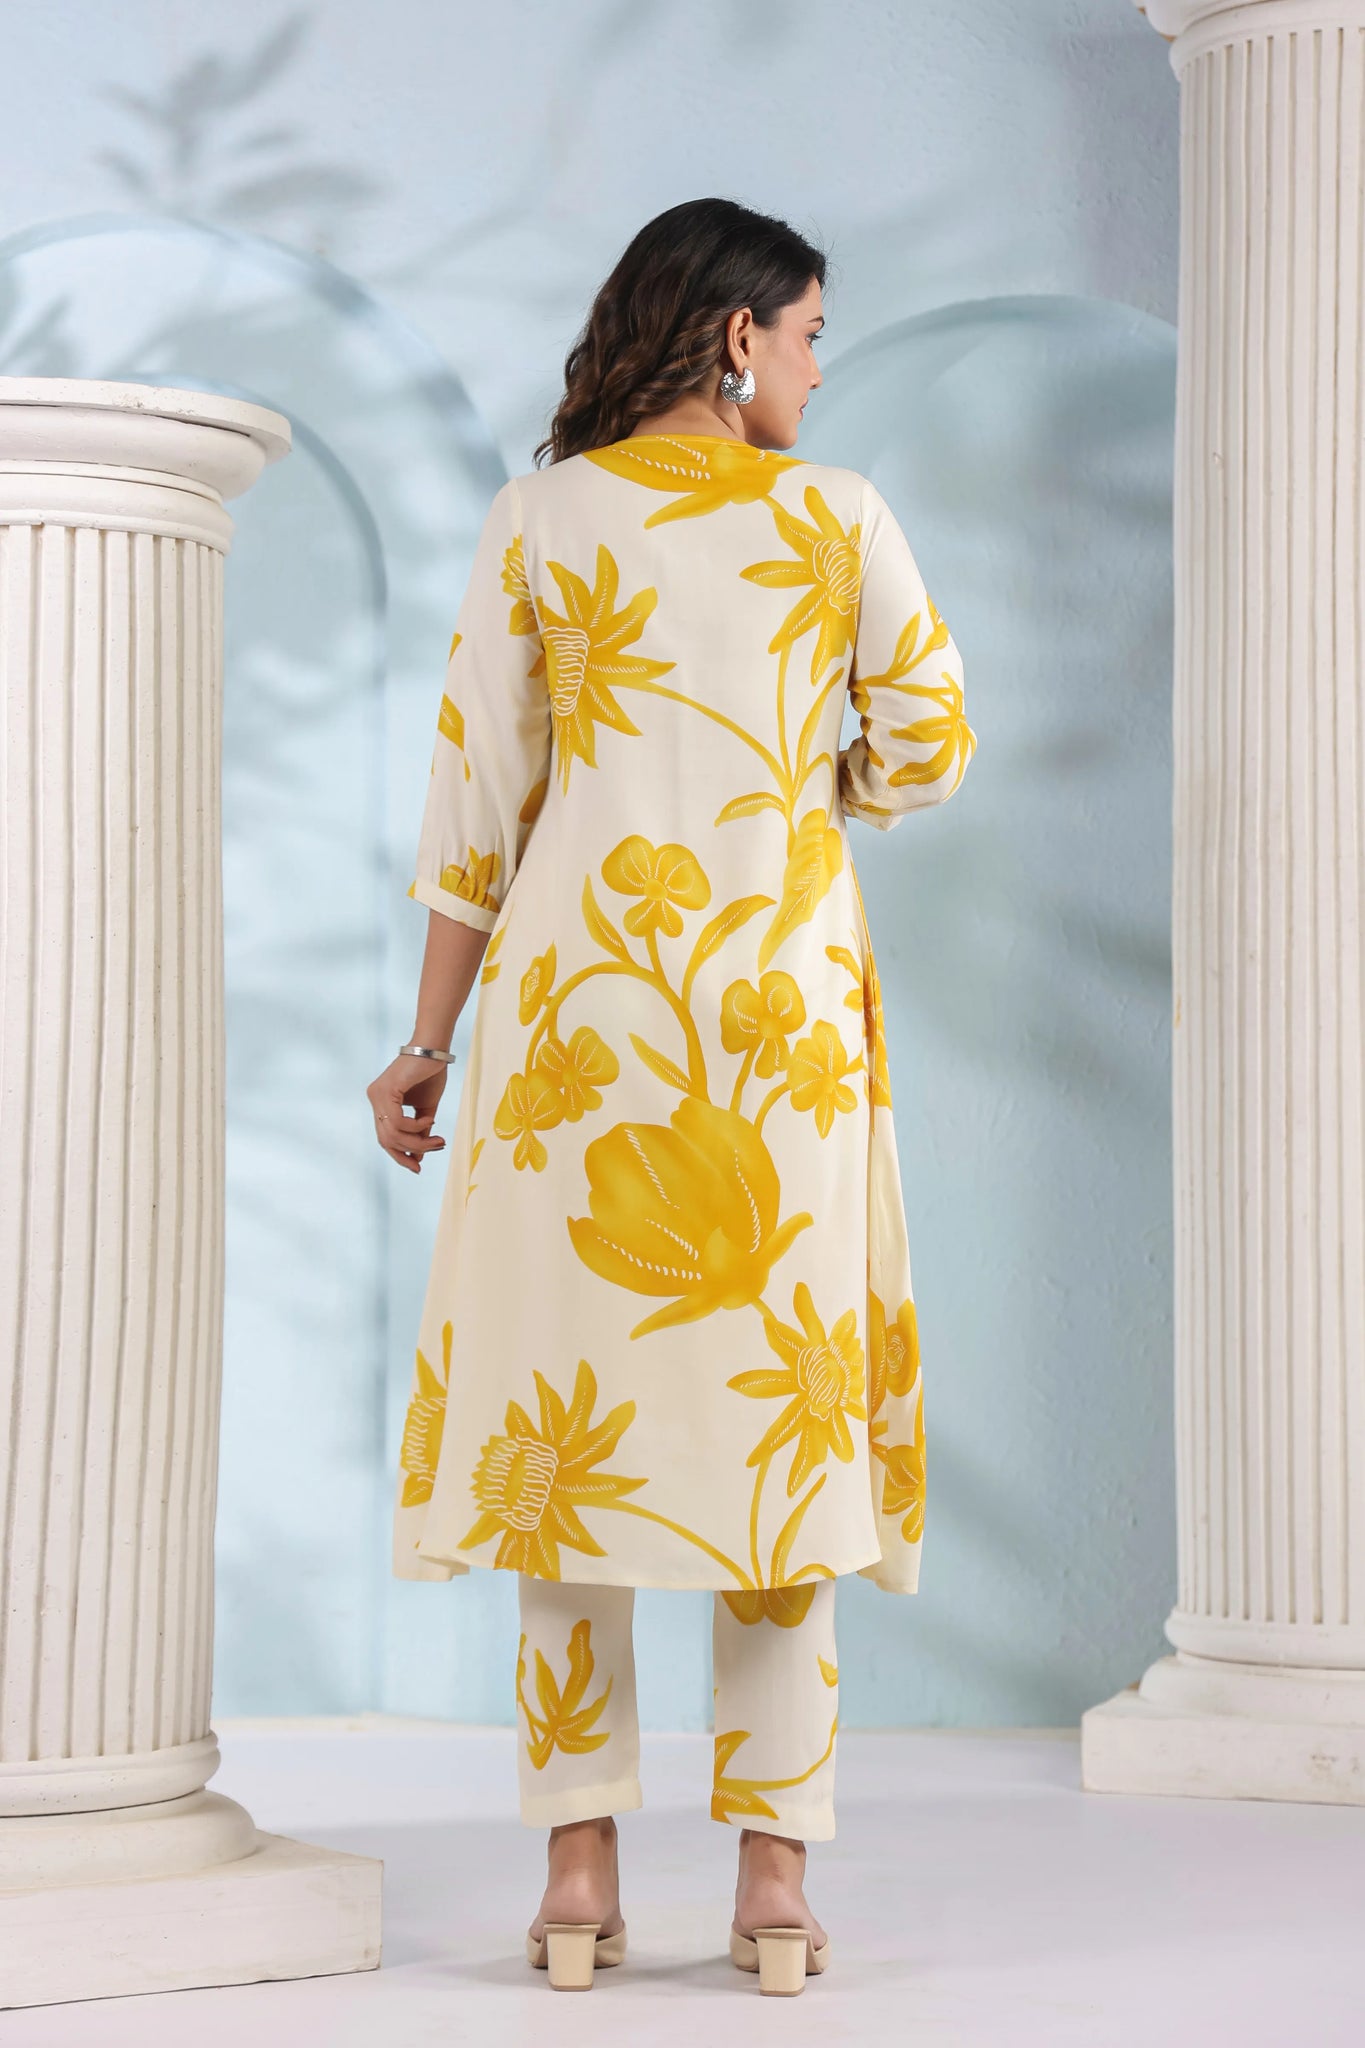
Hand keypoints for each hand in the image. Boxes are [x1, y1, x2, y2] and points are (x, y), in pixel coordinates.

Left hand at [367, 1054, 450, 1173]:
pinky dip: (416, 1127)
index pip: (385, 1138)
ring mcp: (377, 1095)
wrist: (433, 1049)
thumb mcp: (425, 1110)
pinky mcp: (385, 1091)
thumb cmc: (430, 1074)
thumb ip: (420, 1131)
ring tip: (437, 1139)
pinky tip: (429, 1120)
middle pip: (387, 1140)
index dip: (400, 1155)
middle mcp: (374, 1099)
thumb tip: (419, 1157)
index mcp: (381, 1104)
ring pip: (392, 1134)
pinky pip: (398, 1122)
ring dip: (418, 1142)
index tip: (418, 1166)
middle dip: (412, 1151)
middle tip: (437, 1148)